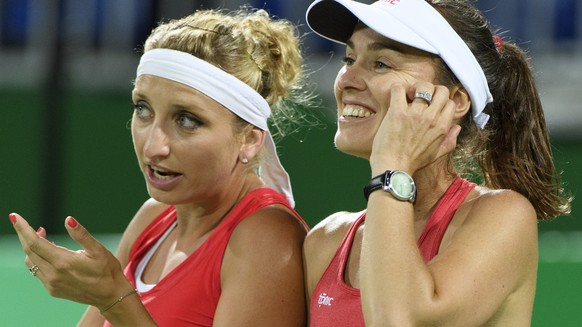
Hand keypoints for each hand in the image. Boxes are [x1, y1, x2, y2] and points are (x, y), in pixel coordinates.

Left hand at [9, 213, 131, 309]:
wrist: (110, 295)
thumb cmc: (107, 270)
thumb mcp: (98, 250)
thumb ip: (81, 235)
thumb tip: (68, 220)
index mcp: (64, 262)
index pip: (35, 243)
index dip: (23, 228)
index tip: (14, 216)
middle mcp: (53, 275)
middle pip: (29, 251)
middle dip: (24, 234)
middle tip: (24, 222)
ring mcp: (51, 284)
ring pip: (31, 262)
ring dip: (31, 247)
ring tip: (43, 235)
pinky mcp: (52, 289)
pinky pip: (37, 271)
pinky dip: (37, 258)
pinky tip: (49, 252)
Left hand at [370, 82, 460, 173]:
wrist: (393, 168)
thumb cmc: (413, 162)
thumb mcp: (437, 154)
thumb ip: (450, 141)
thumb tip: (457, 127)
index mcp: (442, 127)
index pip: (450, 102)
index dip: (440, 102)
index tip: (430, 106)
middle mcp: (431, 118)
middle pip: (441, 90)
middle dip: (431, 91)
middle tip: (420, 98)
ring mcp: (415, 114)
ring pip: (423, 86)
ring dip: (415, 88)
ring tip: (408, 97)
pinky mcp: (397, 112)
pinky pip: (399, 89)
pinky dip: (397, 89)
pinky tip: (396, 98)